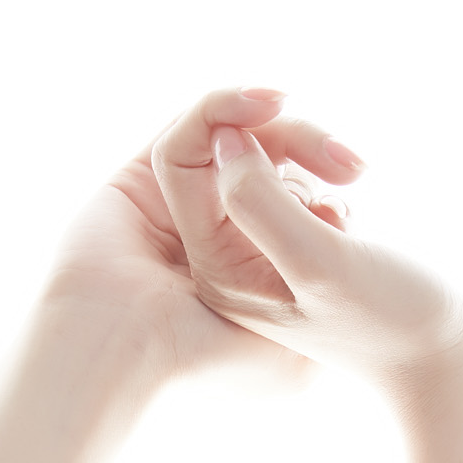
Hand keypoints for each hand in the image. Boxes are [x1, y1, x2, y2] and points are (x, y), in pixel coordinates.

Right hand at [40, 86, 366, 393]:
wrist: (107, 358)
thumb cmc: (202, 363)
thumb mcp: (290, 346)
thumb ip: (312, 294)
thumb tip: (326, 212)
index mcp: (249, 280)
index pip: (299, 210)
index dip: (329, 187)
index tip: (355, 182)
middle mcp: (216, 241)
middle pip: (271, 168)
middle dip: (310, 148)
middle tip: (351, 161)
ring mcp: (179, 209)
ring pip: (236, 143)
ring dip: (276, 124)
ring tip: (304, 117)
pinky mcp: (140, 179)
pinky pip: (192, 125)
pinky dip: (227, 105)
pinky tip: (267, 100)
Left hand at [147, 89, 462, 398]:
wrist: (435, 360)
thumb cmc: (385, 319)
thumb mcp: (319, 262)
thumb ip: (260, 201)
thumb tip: (224, 138)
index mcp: (214, 269)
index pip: (179, 160)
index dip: (222, 114)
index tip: (280, 102)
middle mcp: (223, 263)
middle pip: (222, 154)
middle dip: (284, 139)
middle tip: (349, 163)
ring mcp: (255, 254)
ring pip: (261, 161)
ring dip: (311, 156)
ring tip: (355, 190)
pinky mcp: (289, 245)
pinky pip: (289, 180)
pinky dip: (322, 180)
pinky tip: (349, 220)